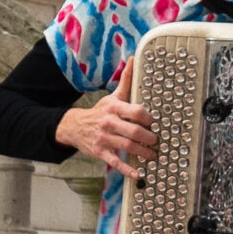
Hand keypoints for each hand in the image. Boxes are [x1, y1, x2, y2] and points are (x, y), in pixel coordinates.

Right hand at [58, 60, 156, 178]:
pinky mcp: (100, 152)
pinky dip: (127, 170)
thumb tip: (134, 58)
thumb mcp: (112, 96)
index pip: (135, 111)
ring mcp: (104, 139)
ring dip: (144, 153)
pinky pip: (116, 162)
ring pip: (127, 147)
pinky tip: (138, 174)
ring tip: (153, 155)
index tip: (155, 122)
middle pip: (133, 132)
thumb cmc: (100, 111)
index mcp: (113, 107)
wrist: (74, 126)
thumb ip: (126, 80)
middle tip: (157, 141)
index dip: (148, 118)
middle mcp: (108, 123)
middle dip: (149, 138)